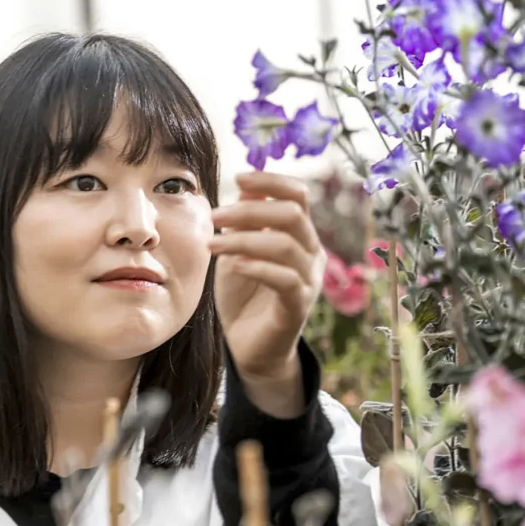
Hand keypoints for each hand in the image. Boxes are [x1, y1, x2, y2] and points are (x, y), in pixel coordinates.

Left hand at [210, 172, 324, 416]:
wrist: (249, 347)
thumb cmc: (244, 296)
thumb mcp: (239, 249)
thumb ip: (246, 221)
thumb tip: (246, 184)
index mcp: (300, 235)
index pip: (298, 195)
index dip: (271, 180)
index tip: (237, 178)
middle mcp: (312, 254)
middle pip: (293, 214)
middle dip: (250, 210)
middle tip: (215, 216)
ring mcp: (309, 281)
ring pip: (286, 245)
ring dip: (243, 238)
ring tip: (212, 243)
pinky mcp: (298, 306)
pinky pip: (285, 279)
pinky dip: (256, 266)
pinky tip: (232, 265)